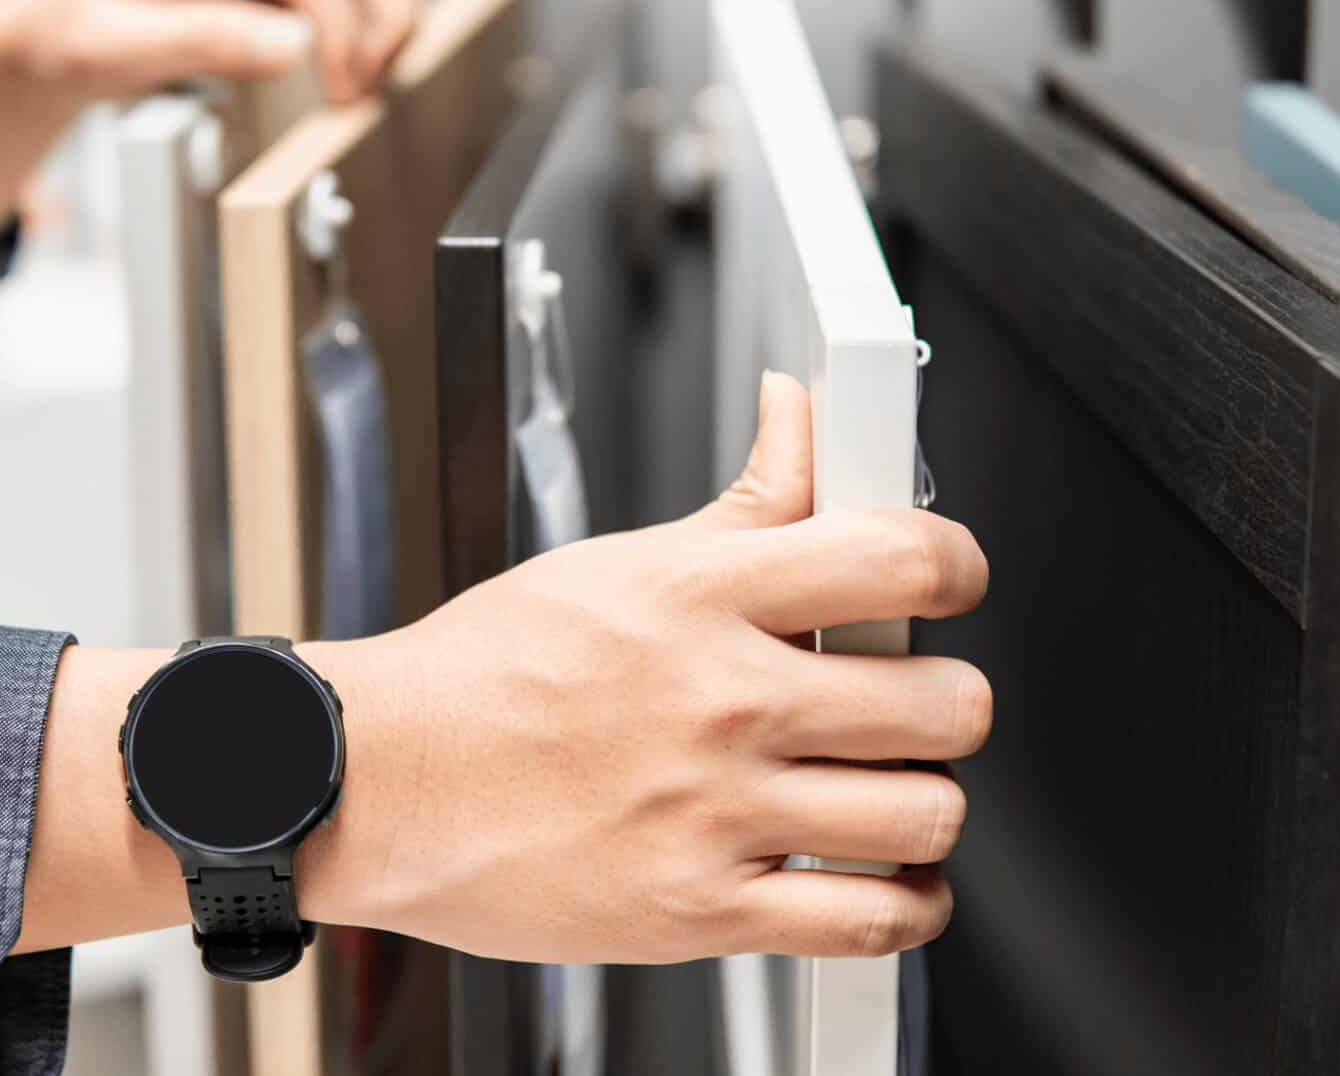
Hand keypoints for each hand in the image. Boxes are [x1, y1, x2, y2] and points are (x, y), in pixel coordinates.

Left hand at [0, 0, 428, 237]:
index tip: (340, 94)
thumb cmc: (77, 35)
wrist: (62, 28)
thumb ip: (204, 43)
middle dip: (383, 16)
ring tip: (371, 74)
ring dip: (398, 6)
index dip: (339, 27)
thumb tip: (297, 47)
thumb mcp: (118, 50)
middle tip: (365, 90)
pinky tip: (364, 53)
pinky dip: (389, 1)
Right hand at [295, 373, 991, 962]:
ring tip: (882, 791)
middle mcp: (723, 701)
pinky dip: (906, 906)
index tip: (949, 585)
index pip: (903, 561)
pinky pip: (870, 923)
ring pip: (925, 814)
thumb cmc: (485, 676)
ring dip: (923, 805)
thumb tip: (801, 416)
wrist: (381, 782)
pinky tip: (885, 877)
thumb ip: (745, 500)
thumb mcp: (618, 561)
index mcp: (704, 597)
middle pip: (946, 702)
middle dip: (945, 701)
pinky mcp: (702, 912)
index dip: (958, 567)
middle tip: (906, 702)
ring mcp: (716, 812)